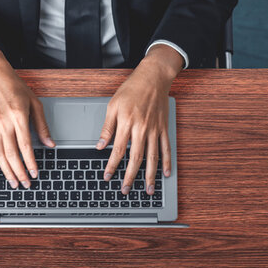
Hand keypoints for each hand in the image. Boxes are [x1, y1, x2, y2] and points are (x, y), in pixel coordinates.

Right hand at [0, 48, 54, 188]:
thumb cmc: (15, 86)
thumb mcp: (34, 102)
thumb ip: (42, 125)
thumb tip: (50, 143)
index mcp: (18, 117)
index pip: (25, 146)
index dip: (30, 162)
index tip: (35, 173)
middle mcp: (4, 124)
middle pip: (11, 154)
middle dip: (19, 172)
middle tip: (26, 184)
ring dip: (6, 171)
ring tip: (13, 183)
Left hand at [97, 44, 182, 195]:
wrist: (154, 77)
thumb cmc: (131, 89)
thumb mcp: (112, 105)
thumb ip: (107, 127)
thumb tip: (100, 145)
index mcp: (126, 123)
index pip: (118, 150)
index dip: (112, 165)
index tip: (108, 177)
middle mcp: (142, 128)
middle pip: (136, 158)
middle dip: (130, 176)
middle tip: (125, 190)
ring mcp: (155, 129)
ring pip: (153, 157)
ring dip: (150, 175)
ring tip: (148, 189)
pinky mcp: (164, 128)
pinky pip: (166, 148)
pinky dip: (167, 162)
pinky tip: (165, 173)